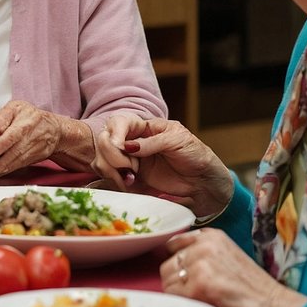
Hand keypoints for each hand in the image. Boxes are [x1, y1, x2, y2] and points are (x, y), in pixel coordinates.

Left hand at [0, 100, 92, 178]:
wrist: (54, 130)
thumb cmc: (29, 117)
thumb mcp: (12, 109)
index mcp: (18, 112)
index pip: (3, 123)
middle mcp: (25, 129)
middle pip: (6, 144)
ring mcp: (29, 144)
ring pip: (10, 158)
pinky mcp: (31, 157)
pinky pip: (14, 166)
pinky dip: (1, 172)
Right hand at [95, 115, 232, 218]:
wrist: (204, 182)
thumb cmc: (196, 155)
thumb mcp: (178, 141)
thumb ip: (153, 142)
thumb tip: (127, 146)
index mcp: (146, 127)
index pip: (119, 122)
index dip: (115, 132)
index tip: (120, 147)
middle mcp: (133, 141)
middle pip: (104, 140)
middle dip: (112, 154)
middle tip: (129, 168)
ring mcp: (130, 159)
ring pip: (102, 158)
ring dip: (111, 169)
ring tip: (130, 178)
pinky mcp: (130, 176)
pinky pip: (109, 175)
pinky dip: (113, 180)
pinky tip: (127, 184)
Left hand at [161, 229, 306, 306]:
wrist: (270, 304)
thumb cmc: (250, 284)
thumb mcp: (227, 252)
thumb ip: (202, 249)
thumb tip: (173, 255)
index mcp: (210, 235)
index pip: (173, 244)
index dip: (177, 262)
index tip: (186, 273)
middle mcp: (203, 245)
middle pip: (167, 263)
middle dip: (176, 279)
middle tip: (194, 291)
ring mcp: (200, 265)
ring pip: (167, 279)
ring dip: (178, 291)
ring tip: (199, 297)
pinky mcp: (198, 286)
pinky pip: (173, 295)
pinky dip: (181, 302)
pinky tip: (199, 303)